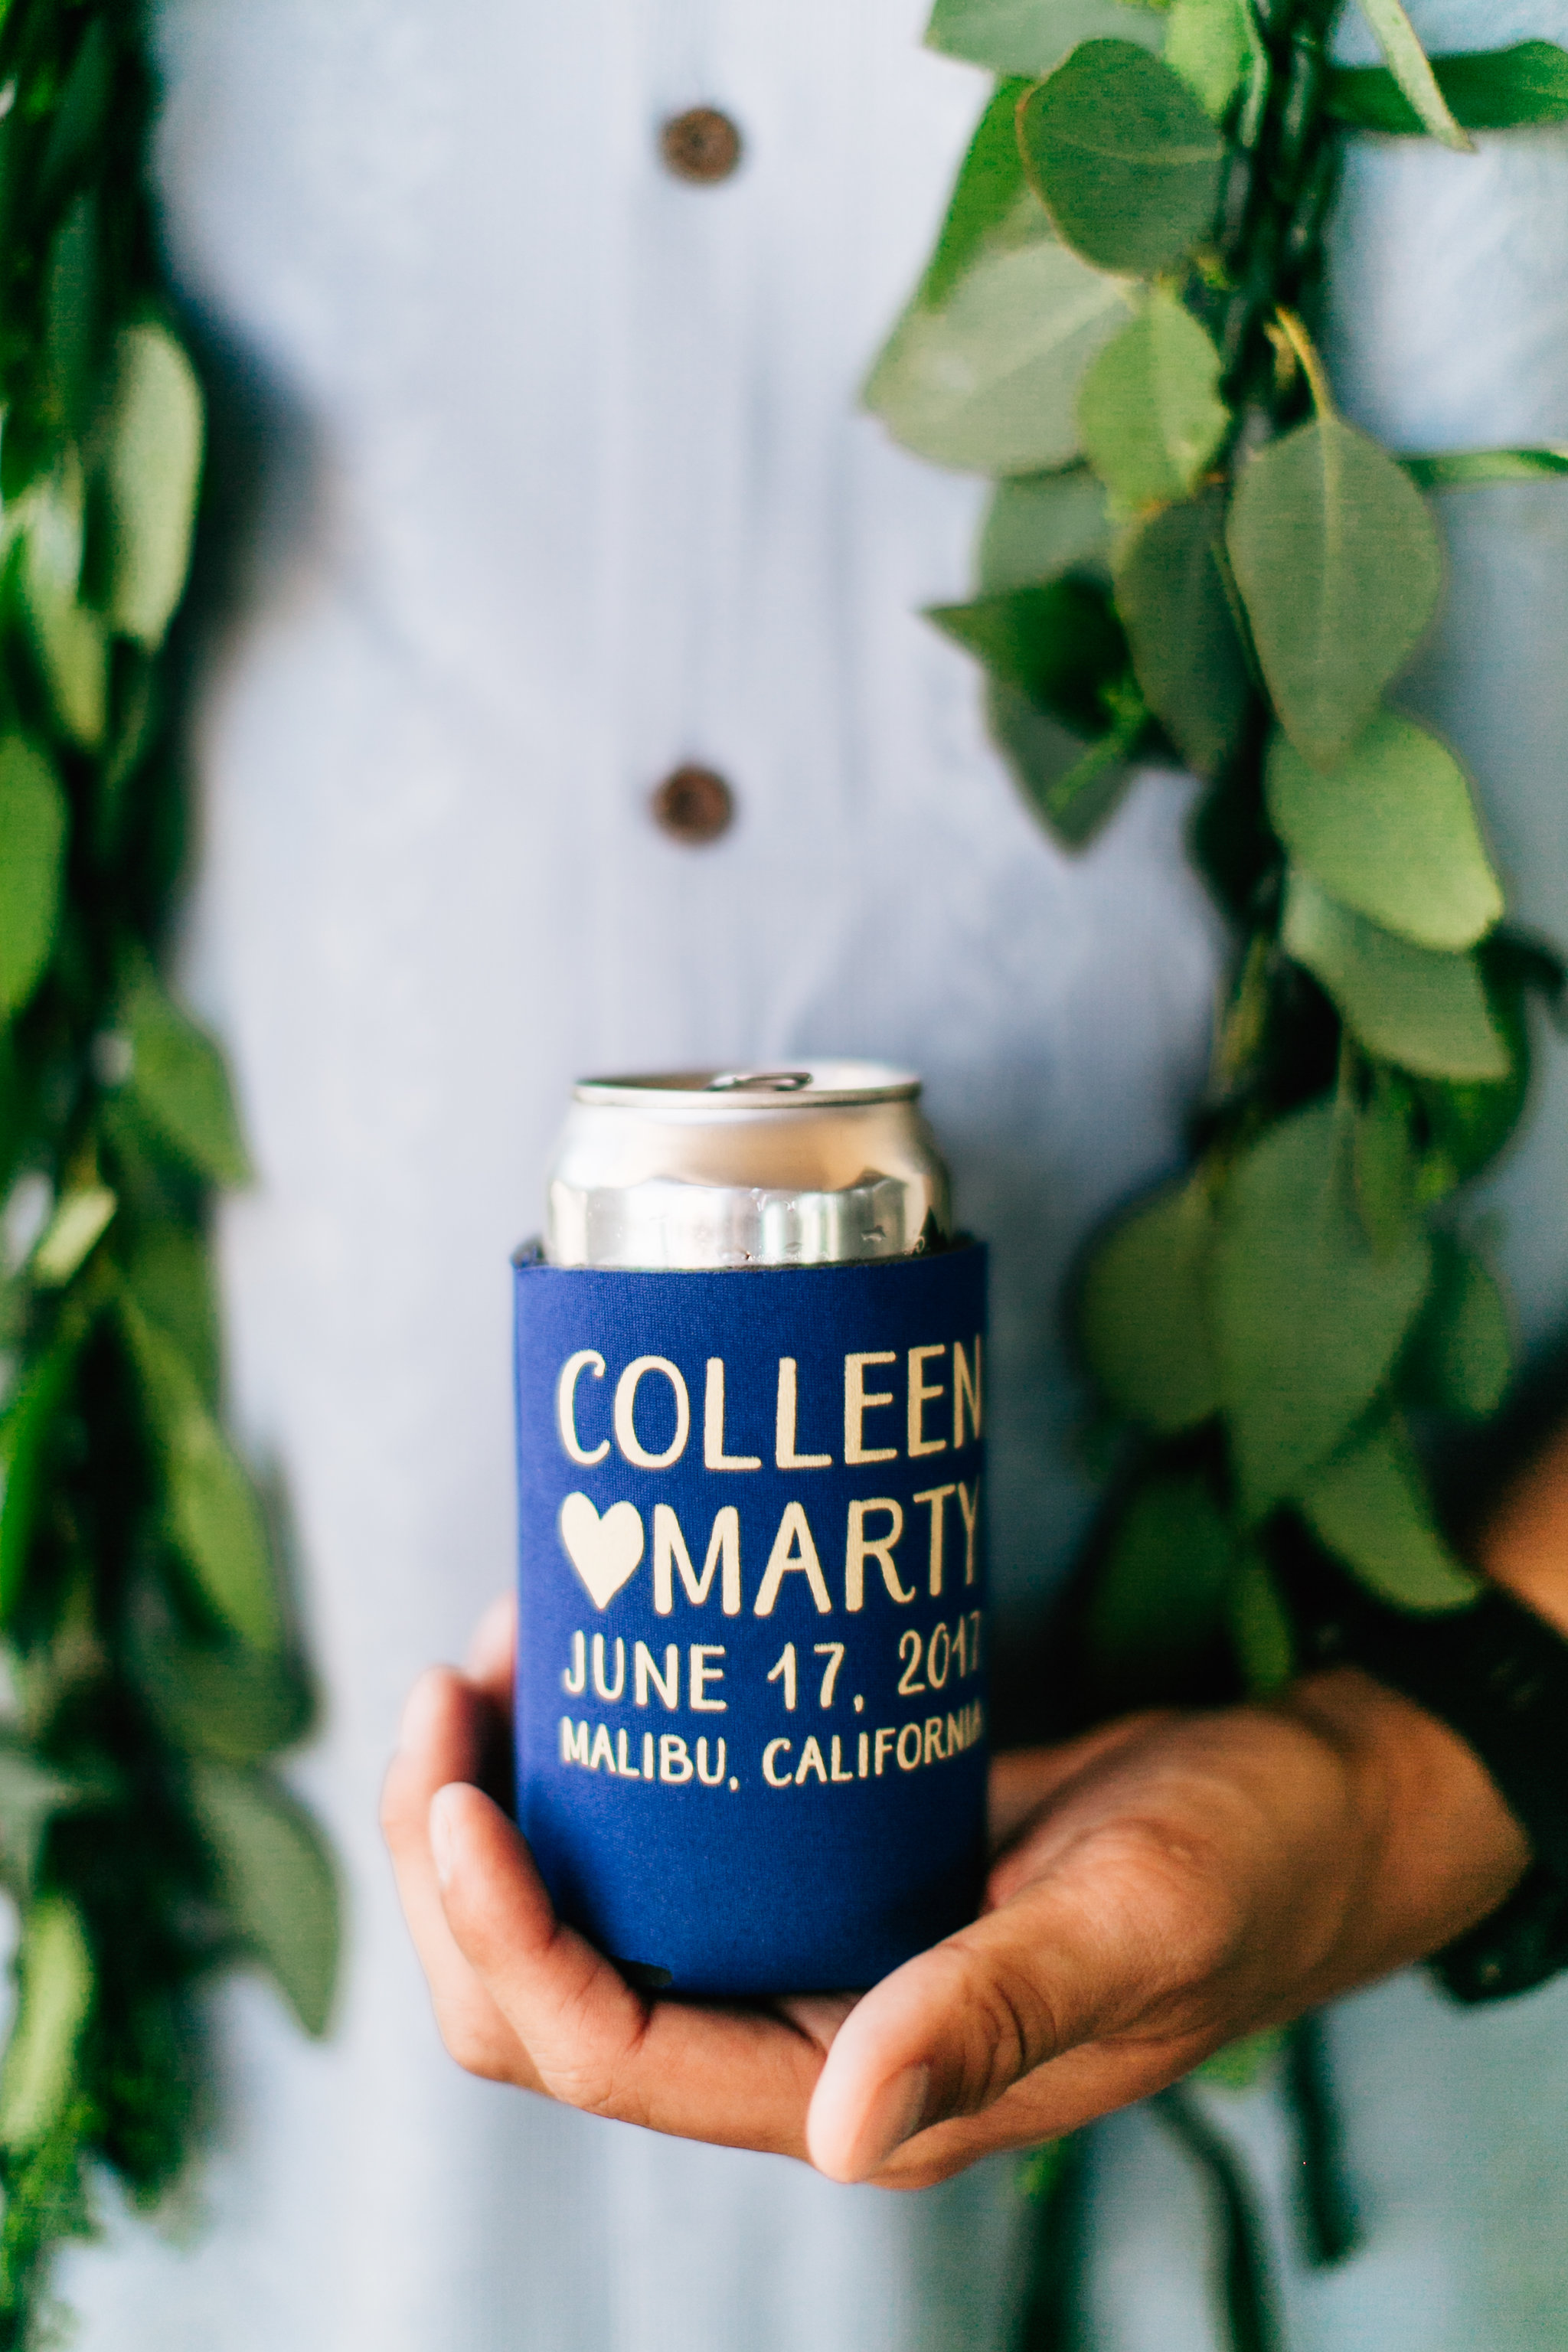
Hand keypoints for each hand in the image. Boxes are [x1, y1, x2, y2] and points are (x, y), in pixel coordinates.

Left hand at [381, 1595, 1525, 2187]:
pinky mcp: (813, 1858)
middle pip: (548, 1997)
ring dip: (503, 1796)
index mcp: (854, 2088)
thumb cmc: (1242, 1868)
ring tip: (506, 1642)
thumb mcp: (1138, 1922)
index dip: (505, 1939)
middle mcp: (800, 2032)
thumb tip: (839, 2130)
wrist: (1301, 1803)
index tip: (467, 1788)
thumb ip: (999, 2011)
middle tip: (461, 1685)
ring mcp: (797, 1944)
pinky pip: (657, 1831)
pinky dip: (594, 1750)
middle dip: (460, 1858)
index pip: (610, 2052)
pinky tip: (595, 1642)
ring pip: (580, 1910)